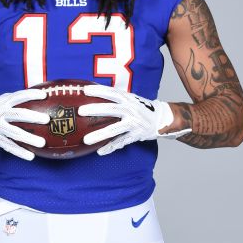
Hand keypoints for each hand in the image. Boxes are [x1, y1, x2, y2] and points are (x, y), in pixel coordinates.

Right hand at [0, 89, 50, 160]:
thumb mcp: (0, 100)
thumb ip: (15, 100)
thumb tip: (39, 96)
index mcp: (2, 102)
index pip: (18, 96)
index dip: (31, 95)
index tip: (44, 96)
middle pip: (18, 114)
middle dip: (33, 117)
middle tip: (47, 119)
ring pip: (14, 133)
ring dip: (29, 138)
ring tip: (42, 143)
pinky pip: (9, 146)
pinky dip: (20, 152)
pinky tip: (31, 156)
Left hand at [77, 84, 191, 155]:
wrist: (162, 118)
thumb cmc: (142, 108)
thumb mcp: (131, 99)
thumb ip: (116, 98)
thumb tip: (95, 93)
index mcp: (128, 99)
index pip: (111, 93)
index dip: (98, 90)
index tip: (85, 90)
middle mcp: (130, 110)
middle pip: (111, 109)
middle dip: (95, 110)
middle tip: (81, 111)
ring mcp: (133, 123)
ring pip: (114, 130)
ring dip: (99, 135)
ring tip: (86, 140)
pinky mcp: (136, 135)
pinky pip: (121, 142)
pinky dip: (110, 147)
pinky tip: (100, 151)